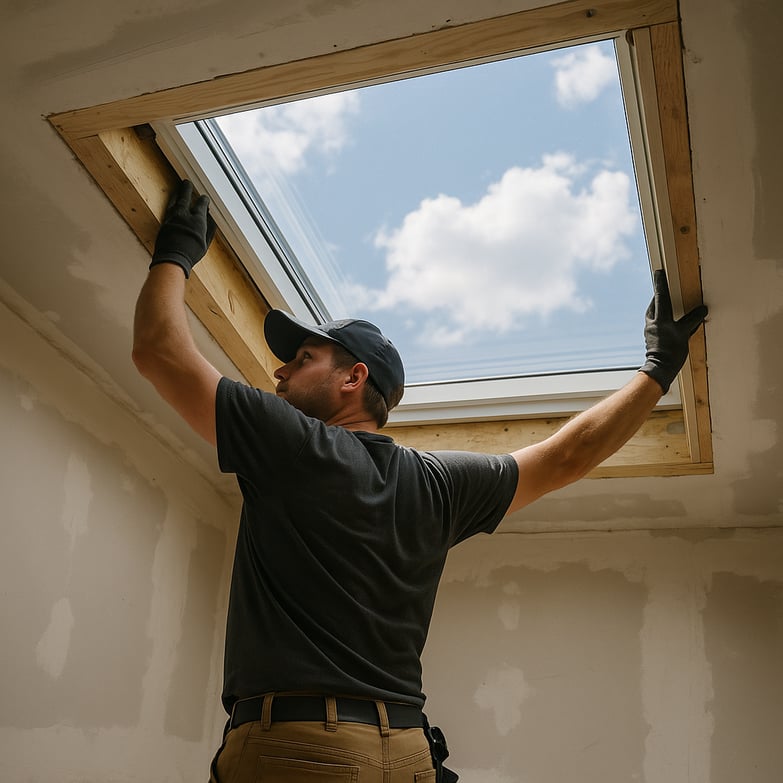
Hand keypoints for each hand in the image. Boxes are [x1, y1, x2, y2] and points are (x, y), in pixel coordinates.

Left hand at [150, 180, 216, 277]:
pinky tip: (172, 203)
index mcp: (197, 220)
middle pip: (185, 196)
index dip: (204, 200)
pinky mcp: (164, 221)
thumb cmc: (191, 253)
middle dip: (187, 188)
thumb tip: (212, 220)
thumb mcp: (205, 243)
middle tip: (187, 182)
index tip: (204, 198)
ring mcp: (172, 217)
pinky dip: (172, 203)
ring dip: (177, 194)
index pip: (201, 204)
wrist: (172, 258)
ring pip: (174, 201)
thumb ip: (209, 229)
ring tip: (178, 189)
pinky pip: (168, 208)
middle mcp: (184, 215)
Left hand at [639, 269, 707, 392]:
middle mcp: (652, 323)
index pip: (660, 296)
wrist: (660, 369)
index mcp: (660, 319)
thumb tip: (702, 309)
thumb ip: (692, 320)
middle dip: (659, 295)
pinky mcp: (652, 338)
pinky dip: (663, 319)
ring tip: (668, 304)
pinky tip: (669, 322)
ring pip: (654, 313)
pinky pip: (657, 323)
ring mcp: (650, 330)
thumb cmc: (671, 352)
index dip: (660, 283)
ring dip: (660, 307)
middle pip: (654, 304)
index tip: (658, 272)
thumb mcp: (684, 334)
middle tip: (663, 287)